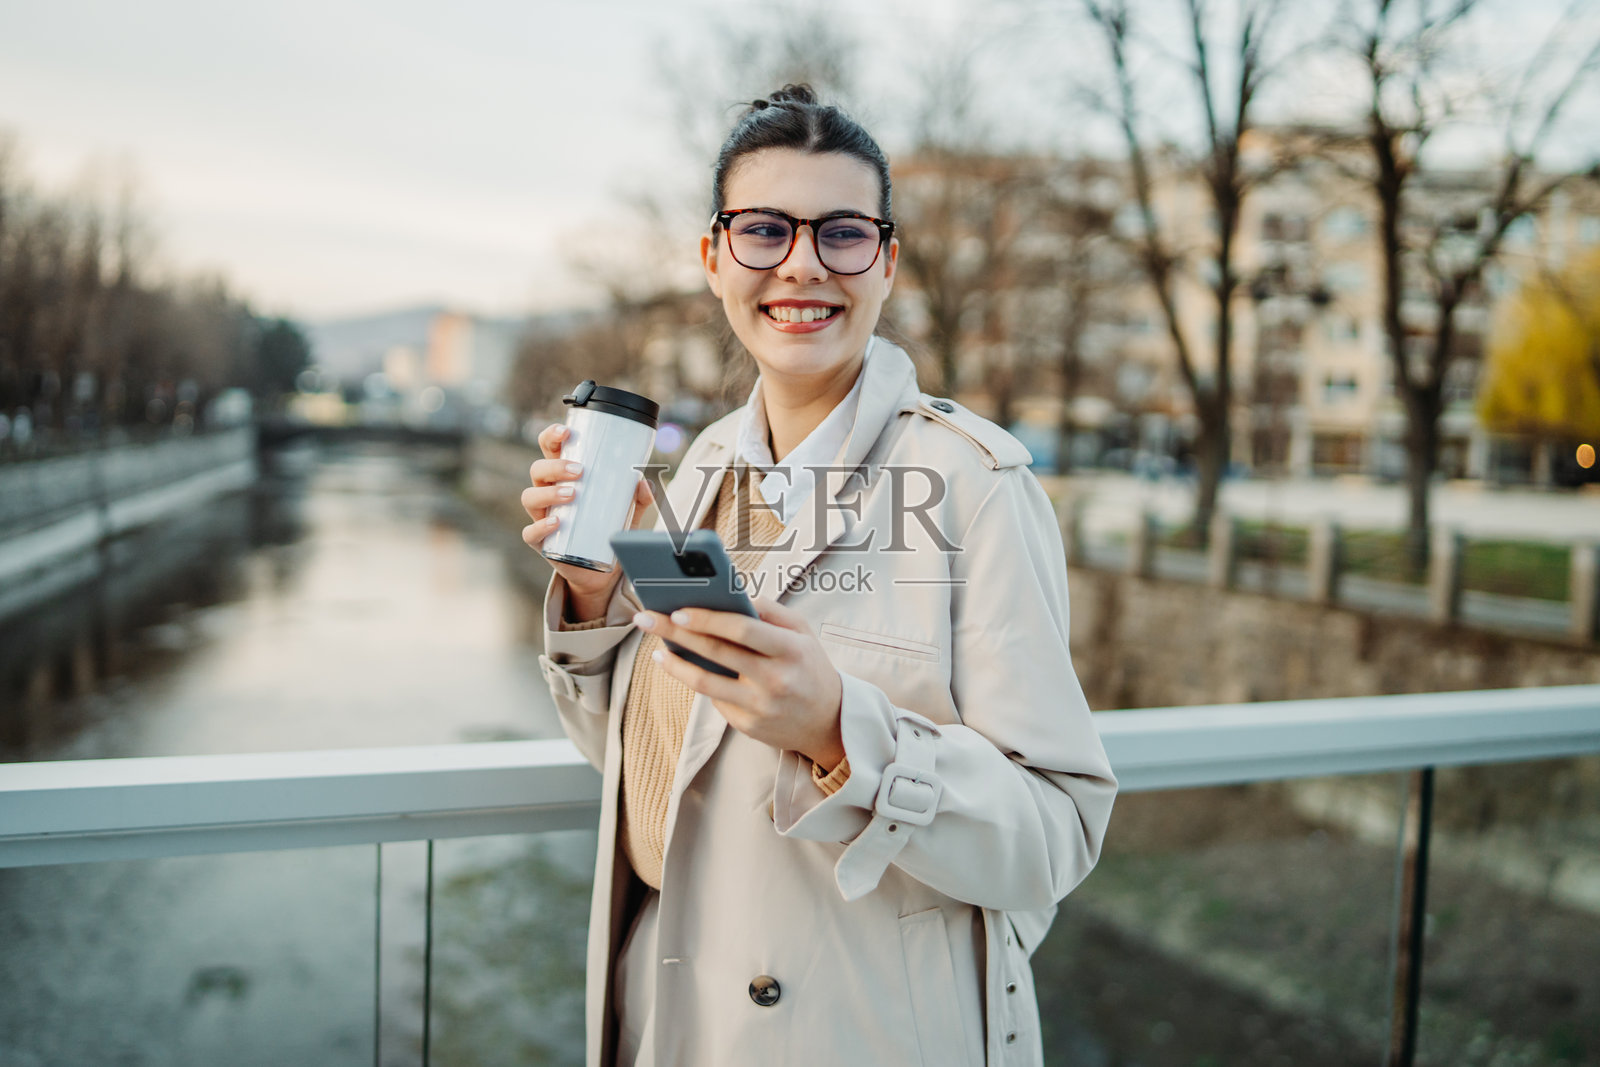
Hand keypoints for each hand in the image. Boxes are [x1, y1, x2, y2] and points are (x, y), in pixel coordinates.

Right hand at [521, 423, 652, 621]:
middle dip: (555, 466)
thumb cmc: (608, 528)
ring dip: (549, 493)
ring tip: (572, 494)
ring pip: (530, 496)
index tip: (566, 432)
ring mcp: (540, 516)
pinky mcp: (541, 542)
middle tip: (579, 470)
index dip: (552, 436)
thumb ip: (639, 497)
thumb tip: (645, 482)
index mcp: (563, 476)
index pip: (550, 449)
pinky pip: (530, 532)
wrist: (600, 570)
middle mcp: (547, 492)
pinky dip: (541, 526)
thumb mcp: (628, 511)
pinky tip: (557, 523)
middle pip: (538, 470)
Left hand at [635, 598, 845, 767]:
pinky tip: (682, 668)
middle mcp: (775, 680)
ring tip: (657, 651)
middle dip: (675, 633)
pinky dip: (697, 681)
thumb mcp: (802, 632)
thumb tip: (732, 594)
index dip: (708, 619)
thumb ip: (771, 611)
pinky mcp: (748, 726)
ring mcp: (760, 706)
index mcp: (790, 650)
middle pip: (716, 653)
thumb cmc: (810, 667)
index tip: (678, 609)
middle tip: (646, 618)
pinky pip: (714, 700)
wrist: (829, 722)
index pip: (743, 630)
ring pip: (705, 683)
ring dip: (675, 665)